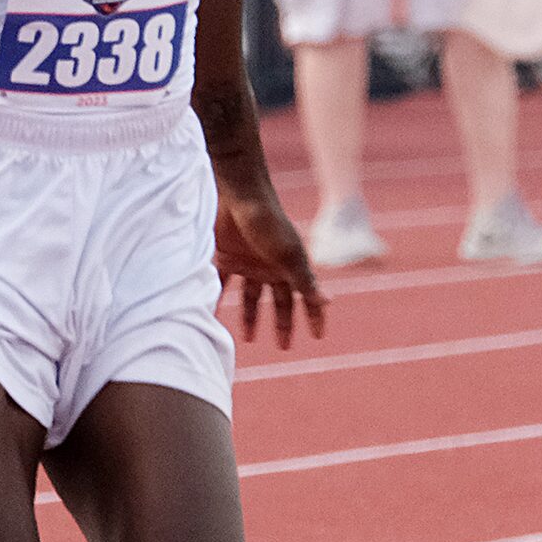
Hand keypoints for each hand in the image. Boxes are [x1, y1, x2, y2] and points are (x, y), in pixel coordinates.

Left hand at [214, 184, 325, 348]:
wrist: (238, 195)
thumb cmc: (269, 223)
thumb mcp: (288, 255)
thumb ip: (304, 281)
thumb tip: (329, 303)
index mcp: (290, 266)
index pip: (306, 297)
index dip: (314, 316)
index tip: (318, 337)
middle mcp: (270, 267)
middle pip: (279, 301)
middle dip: (282, 323)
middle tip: (284, 346)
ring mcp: (248, 263)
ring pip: (251, 297)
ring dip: (250, 317)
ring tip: (248, 339)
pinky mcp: (225, 257)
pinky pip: (221, 284)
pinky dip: (216, 299)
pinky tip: (212, 315)